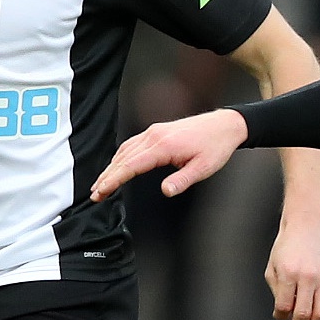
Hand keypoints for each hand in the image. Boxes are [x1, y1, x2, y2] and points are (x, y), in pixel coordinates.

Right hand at [92, 109, 249, 202]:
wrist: (225, 125)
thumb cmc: (216, 147)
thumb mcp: (204, 168)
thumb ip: (183, 180)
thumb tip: (166, 191)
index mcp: (164, 146)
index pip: (131, 165)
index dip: (113, 180)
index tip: (101, 192)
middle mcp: (154, 136)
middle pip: (123, 158)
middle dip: (107, 177)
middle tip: (95, 194)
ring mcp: (154, 132)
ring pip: (125, 150)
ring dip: (111, 167)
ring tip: (101, 184)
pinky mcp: (156, 131)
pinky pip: (132, 144)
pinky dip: (121, 157)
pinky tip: (116, 167)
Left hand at [265, 220, 319, 319]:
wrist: (308, 226)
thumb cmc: (286, 248)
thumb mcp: (274, 266)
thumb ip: (277, 291)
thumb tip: (285, 315)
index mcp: (289, 273)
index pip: (284, 306)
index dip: (280, 316)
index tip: (279, 316)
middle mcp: (308, 276)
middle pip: (303, 314)